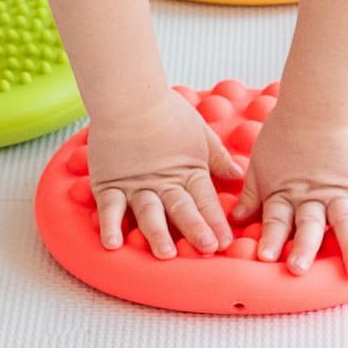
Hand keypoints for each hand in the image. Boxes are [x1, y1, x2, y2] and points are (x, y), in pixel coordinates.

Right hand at [87, 89, 246, 259]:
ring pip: (148, 212)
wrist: (128, 95)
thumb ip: (218, 157)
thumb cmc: (166, 111)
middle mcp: (163, 183)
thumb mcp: (200, 132)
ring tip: (165, 253)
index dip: (216, 221)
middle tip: (208, 247)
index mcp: (186, 171)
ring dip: (158, 233)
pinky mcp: (110, 184)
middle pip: (181, 209)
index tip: (226, 242)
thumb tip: (238, 176)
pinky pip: (109, 208)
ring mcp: (136, 185)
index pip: (205, 200)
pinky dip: (110, 226)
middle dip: (196, 229)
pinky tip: (112, 244)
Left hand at [229, 106, 347, 278]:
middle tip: (297, 268)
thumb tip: (237, 219)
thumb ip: (251, 193)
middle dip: (303, 248)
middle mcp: (314, 197)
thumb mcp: (260, 163)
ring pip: (345, 222)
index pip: (277, 221)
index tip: (266, 257)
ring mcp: (341, 190)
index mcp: (288, 194)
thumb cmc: (284, 130)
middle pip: (309, 227)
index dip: (271, 238)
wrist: (316, 101)